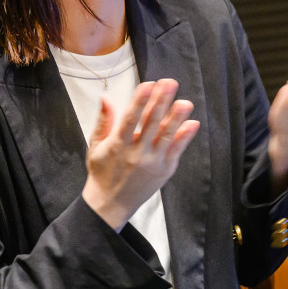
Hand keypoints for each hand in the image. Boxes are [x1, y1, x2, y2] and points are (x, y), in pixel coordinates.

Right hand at [81, 79, 199, 230]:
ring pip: (166, 137)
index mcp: (118, 144)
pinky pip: (176, 151)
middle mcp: (136, 153)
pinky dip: (184, 138)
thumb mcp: (95, 146)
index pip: (130, 119)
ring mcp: (152, 162)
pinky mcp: (164, 170)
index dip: (140, 101)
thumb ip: (103, 121)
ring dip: (177, 118)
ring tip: (185, 102)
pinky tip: (192, 124)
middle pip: (151, 124)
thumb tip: (106, 97)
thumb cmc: (102, 171)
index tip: (148, 84)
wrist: (111, 204)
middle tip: (170, 83)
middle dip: (161, 102)